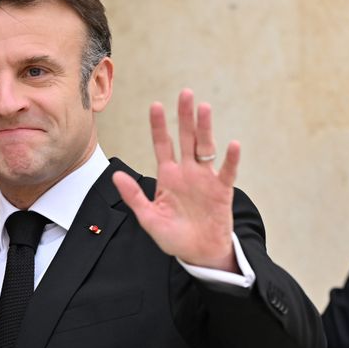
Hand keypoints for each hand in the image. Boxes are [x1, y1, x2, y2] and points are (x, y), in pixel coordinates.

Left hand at [112, 89, 240, 271]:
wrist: (198, 253)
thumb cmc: (173, 236)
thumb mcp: (148, 217)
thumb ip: (133, 196)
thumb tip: (116, 175)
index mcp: (168, 176)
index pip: (162, 145)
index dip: (158, 126)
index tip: (155, 105)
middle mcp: (187, 172)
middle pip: (185, 138)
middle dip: (184, 117)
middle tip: (185, 93)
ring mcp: (205, 179)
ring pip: (205, 148)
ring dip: (205, 129)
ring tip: (204, 108)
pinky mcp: (222, 191)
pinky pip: (227, 172)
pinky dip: (230, 159)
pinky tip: (232, 145)